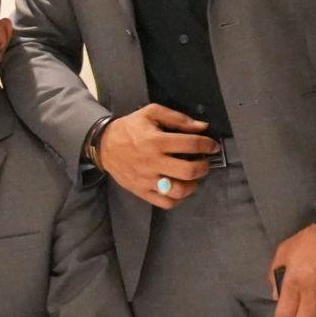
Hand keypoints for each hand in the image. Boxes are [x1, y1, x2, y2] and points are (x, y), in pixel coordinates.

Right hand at [96, 103, 220, 209]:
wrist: (103, 145)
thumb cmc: (129, 128)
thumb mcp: (150, 113)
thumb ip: (177, 118)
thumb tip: (202, 127)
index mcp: (156, 140)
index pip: (191, 144)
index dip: (208, 145)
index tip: (212, 146)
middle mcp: (153, 162)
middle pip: (189, 170)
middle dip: (204, 166)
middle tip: (204, 162)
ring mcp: (147, 180)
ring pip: (179, 190)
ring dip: (193, 185)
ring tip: (193, 177)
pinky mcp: (141, 191)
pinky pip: (166, 202)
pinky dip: (178, 199)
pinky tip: (180, 188)